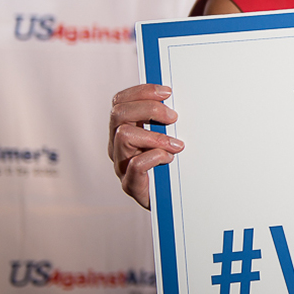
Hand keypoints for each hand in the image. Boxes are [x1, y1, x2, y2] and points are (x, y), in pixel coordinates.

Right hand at [108, 84, 183, 208]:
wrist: (170, 202)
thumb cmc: (169, 166)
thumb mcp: (167, 137)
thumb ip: (166, 120)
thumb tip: (176, 98)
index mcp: (123, 129)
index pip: (120, 101)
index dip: (142, 91)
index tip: (167, 92)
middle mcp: (117, 146)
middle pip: (118, 113)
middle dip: (149, 109)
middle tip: (173, 117)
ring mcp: (121, 165)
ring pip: (123, 135)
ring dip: (155, 135)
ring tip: (176, 144)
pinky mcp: (131, 185)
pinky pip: (136, 165)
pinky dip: (155, 157)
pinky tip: (169, 159)